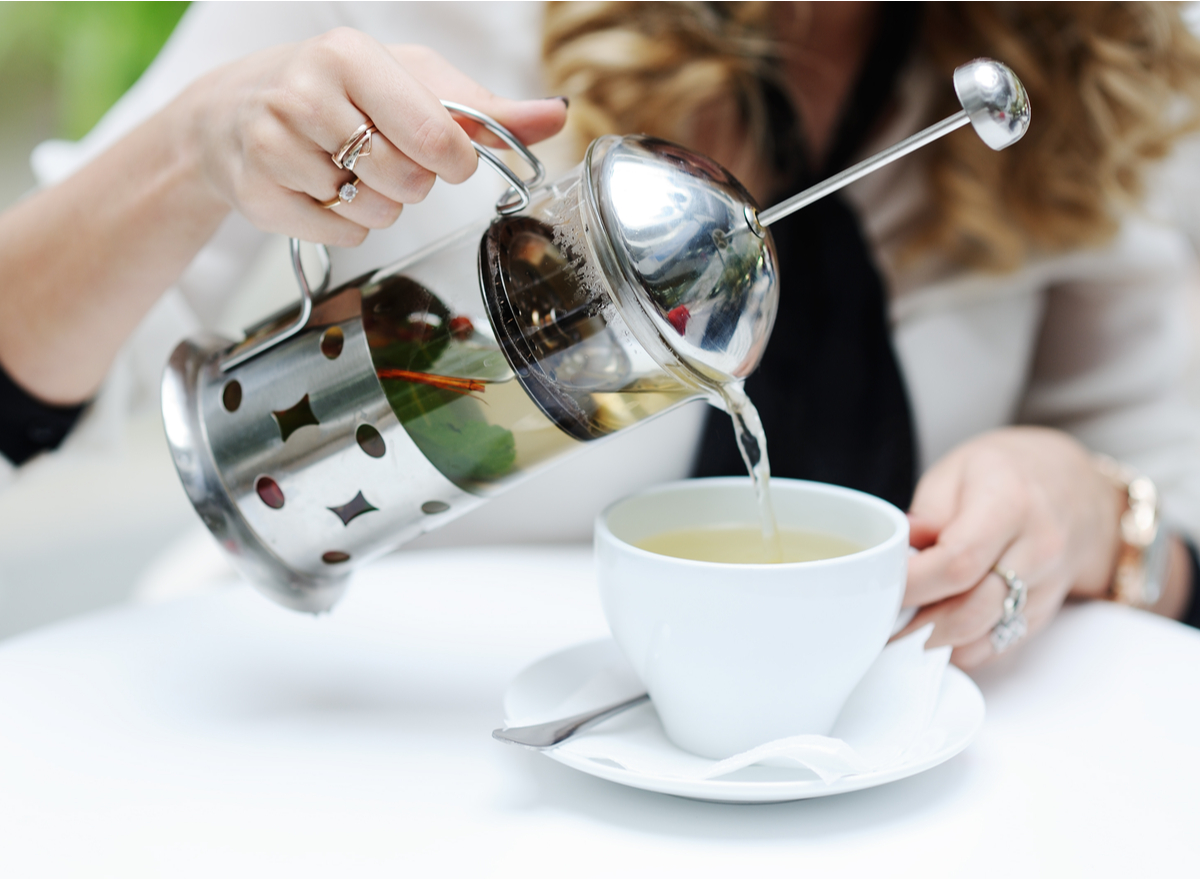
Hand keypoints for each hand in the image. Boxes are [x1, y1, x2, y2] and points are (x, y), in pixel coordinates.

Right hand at [180, 28, 566, 245]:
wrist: (232, 112)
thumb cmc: (338, 90)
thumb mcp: (411, 81)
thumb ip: (483, 106)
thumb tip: (555, 114)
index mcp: (350, 56)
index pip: (435, 135)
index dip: (455, 160)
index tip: (448, 156)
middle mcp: (305, 93)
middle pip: (408, 181)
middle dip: (413, 182)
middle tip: (385, 157)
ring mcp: (274, 145)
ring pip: (375, 213)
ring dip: (380, 205)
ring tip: (350, 171)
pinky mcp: (259, 195)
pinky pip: (343, 235)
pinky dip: (347, 225)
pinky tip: (322, 190)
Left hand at [898, 427, 1121, 667]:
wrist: (1074, 486)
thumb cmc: (1005, 474)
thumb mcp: (956, 472)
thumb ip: (924, 516)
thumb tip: (895, 554)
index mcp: (1010, 503)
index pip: (957, 563)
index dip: (912, 584)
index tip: (880, 584)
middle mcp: (1039, 548)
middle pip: (971, 609)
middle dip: (917, 621)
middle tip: (882, 614)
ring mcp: (1049, 585)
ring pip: (984, 635)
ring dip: (936, 639)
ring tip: (903, 624)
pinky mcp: (1047, 612)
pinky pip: (998, 646)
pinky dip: (962, 646)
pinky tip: (938, 628)